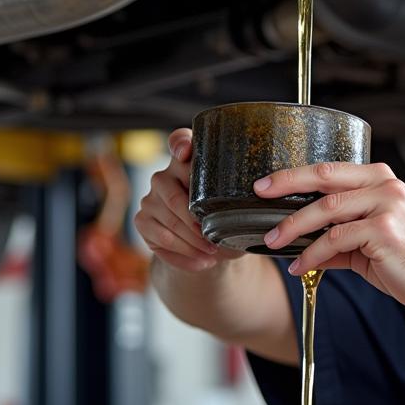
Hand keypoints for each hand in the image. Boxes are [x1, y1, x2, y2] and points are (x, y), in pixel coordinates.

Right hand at [134, 127, 245, 273]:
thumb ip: (241, 196)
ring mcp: (150, 198)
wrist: (207, 248)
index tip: (184, 152)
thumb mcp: (237, 207)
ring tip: (212, 253)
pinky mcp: (142, 220)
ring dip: (193, 242)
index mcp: (189, 163)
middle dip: (196, 222)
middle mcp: (165, 175)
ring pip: (170, 222)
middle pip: (175, 196)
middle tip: (215, 240)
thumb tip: (262, 198)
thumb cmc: (226, 220)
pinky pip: (162, 240)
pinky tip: (202, 262)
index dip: (180, 144)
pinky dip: (184, 255)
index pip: (179, 141)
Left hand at [257, 162, 404, 310]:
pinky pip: (336, 239)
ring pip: (326, 209)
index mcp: (378, 179)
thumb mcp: (368, 242)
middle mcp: (383, 185)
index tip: (265, 183)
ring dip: (294, 227)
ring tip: (274, 242)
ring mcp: (385, 205)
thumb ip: (336, 240)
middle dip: (286, 185)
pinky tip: (300, 265)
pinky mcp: (384, 230)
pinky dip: (312, 253)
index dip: (293, 174)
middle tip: (259, 196)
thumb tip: (299, 248)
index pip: (328, 169)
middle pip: (324, 178)